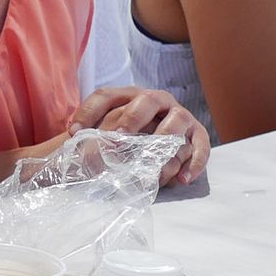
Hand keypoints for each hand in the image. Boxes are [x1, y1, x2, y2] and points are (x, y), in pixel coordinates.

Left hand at [70, 86, 209, 185]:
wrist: (160, 141)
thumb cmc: (126, 140)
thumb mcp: (108, 135)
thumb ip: (94, 138)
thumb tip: (77, 146)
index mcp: (128, 96)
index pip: (105, 96)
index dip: (88, 112)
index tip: (74, 132)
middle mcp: (156, 100)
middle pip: (146, 101)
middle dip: (131, 118)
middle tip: (118, 138)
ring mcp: (179, 115)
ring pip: (177, 119)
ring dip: (165, 137)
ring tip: (152, 157)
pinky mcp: (197, 133)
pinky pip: (201, 145)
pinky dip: (194, 162)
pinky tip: (182, 179)